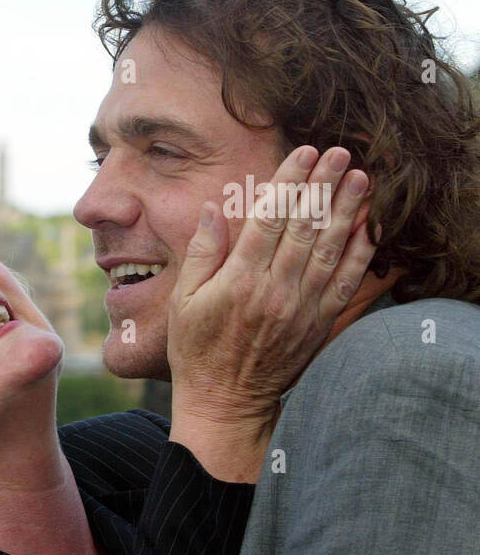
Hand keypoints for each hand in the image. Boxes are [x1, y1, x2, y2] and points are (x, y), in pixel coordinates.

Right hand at [167, 145, 376, 480]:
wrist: (226, 401)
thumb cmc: (196, 350)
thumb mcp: (183, 302)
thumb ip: (202, 254)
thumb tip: (217, 209)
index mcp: (238, 281)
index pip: (269, 218)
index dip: (289, 182)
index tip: (303, 153)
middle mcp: (275, 290)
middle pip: (305, 226)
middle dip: (324, 185)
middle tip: (340, 153)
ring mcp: (301, 307)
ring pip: (330, 248)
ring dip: (348, 210)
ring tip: (361, 178)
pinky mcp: (318, 323)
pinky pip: (346, 282)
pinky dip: (360, 253)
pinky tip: (370, 228)